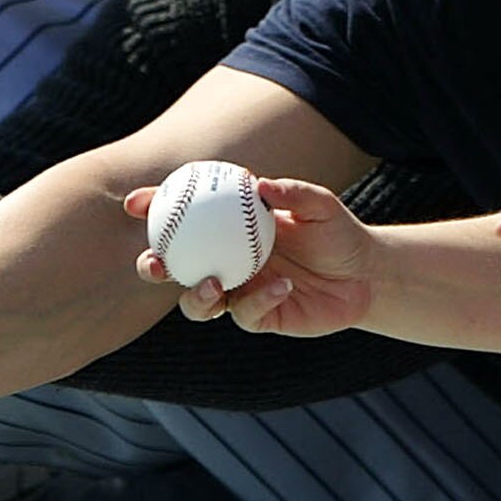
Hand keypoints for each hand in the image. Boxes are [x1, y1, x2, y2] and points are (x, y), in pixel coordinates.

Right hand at [131, 175, 380, 336]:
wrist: (365, 274)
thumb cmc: (336, 231)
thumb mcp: (320, 205)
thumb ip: (291, 193)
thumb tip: (259, 184)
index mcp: (227, 228)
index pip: (181, 217)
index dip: (152, 209)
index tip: (136, 203)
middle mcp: (225, 261)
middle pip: (173, 268)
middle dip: (152, 266)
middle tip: (153, 261)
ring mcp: (239, 292)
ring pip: (199, 303)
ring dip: (197, 296)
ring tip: (214, 283)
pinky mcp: (260, 317)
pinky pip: (247, 314)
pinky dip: (260, 299)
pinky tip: (281, 285)